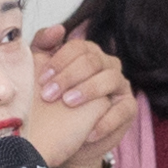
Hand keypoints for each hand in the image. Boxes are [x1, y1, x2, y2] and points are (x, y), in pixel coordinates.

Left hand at [24, 28, 136, 167]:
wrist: (62, 139)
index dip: (59, 60)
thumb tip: (58, 28)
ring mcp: (120, 86)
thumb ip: (43, 47)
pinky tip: (88, 132)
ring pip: (110, 78)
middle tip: (49, 94)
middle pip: (93, 61)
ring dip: (88, 91)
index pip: (79, 47)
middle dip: (69, 76)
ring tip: (68, 104)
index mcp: (87, 54)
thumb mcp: (39, 73)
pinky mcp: (128, 108)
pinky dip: (106, 121)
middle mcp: (107, 65)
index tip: (42, 78)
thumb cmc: (51, 104)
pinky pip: (123, 110)